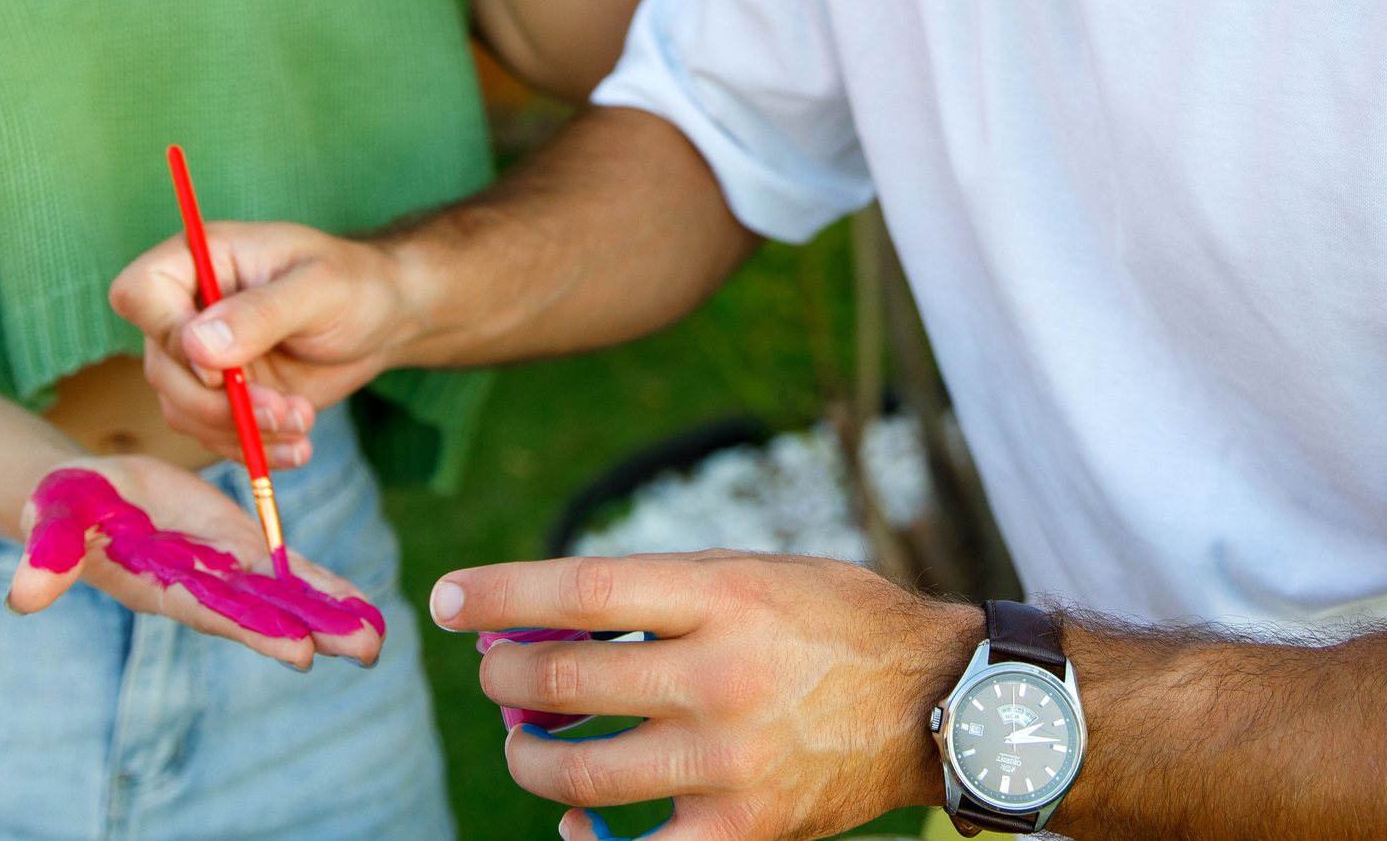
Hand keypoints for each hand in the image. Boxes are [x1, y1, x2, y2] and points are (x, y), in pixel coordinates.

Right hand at [3, 453, 382, 670]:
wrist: (87, 495)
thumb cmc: (65, 505)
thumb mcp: (57, 515)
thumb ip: (49, 552)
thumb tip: (23, 593)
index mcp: (162, 583)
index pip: (215, 610)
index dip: (256, 628)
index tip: (300, 652)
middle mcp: (201, 587)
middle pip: (263, 611)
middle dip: (313, 629)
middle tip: (366, 649)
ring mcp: (224, 571)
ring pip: (284, 596)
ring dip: (330, 614)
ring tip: (377, 639)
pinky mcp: (241, 548)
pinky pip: (288, 570)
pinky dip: (323, 585)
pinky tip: (362, 605)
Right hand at [108, 221, 419, 467]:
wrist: (383, 320)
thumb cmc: (354, 285)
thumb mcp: (318, 289)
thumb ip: (260, 314)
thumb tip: (196, 346)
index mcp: (200, 259)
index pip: (139, 293)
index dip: (167, 335)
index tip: (219, 364)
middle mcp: (189, 308)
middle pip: (161, 367)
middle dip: (219, 403)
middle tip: (281, 411)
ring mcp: (202, 358)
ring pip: (183, 410)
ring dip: (242, 429)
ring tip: (302, 421)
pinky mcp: (223, 397)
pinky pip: (213, 435)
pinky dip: (253, 449)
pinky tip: (297, 446)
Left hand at [430, 551, 978, 840]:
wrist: (938, 702)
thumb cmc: (836, 623)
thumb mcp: (756, 572)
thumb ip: (662, 589)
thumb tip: (548, 613)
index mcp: (723, 596)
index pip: (581, 591)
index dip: (499, 594)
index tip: (447, 599)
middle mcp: (720, 676)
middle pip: (562, 682)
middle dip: (502, 677)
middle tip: (493, 672)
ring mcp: (729, 761)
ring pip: (578, 772)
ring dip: (528, 757)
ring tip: (527, 741)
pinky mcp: (744, 829)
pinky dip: (587, 840)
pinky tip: (575, 822)